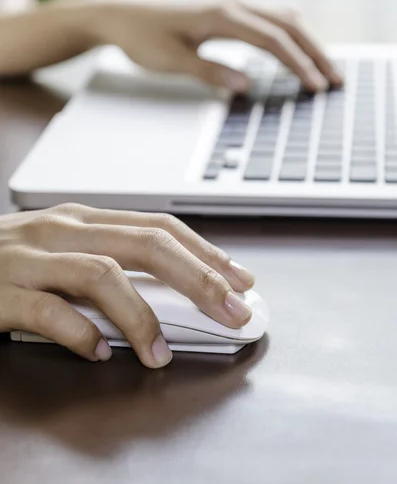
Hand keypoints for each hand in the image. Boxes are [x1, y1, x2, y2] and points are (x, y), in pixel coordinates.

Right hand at [0, 204, 253, 367]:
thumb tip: (172, 291)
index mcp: (84, 219)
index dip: (205, 252)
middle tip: (232, 311)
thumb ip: (109, 260)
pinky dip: (80, 333)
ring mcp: (31, 257)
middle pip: (145, 245)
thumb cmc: (10, 259)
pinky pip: (48, 311)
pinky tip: (97, 352)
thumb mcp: (63, 247)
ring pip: (103, 275)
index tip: (240, 279)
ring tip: (160, 354)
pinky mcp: (0, 291)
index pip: (159, 227)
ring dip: (142, 317)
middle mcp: (62, 230)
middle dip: (198, 278)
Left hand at [92, 0, 341, 92]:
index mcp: (220, 16)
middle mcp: (231, 4)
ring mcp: (229, 4)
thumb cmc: (140, 39)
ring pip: (281, 18)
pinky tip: (294, 50)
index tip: (316, 86)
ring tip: (323, 67)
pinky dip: (288, 35)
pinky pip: (267, 19)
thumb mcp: (172, 62)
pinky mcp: (225, 10)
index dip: (298, 64)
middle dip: (314, 52)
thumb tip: (247, 86)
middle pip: (287, 25)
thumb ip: (210, 72)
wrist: (118, 15)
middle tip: (335, 78)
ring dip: (305, 42)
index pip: (273, 40)